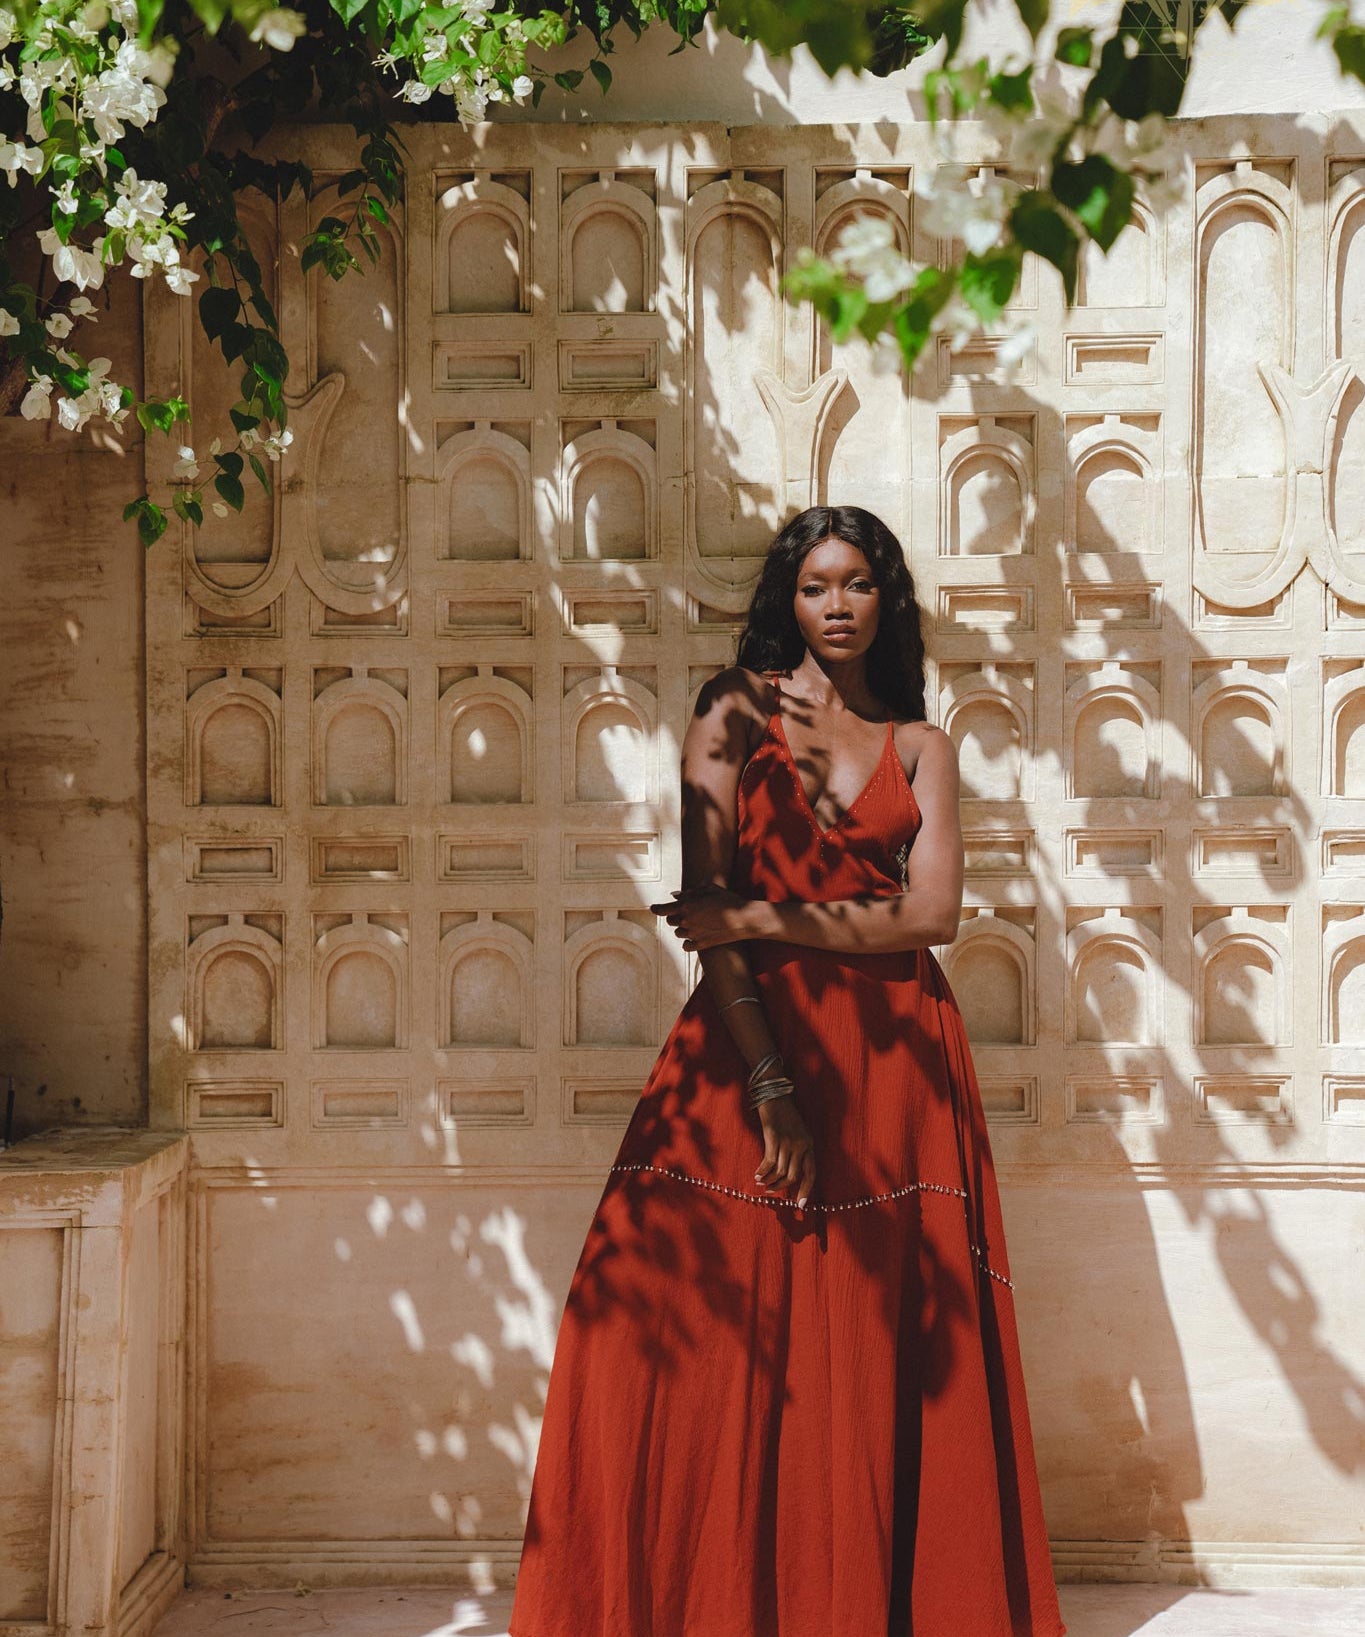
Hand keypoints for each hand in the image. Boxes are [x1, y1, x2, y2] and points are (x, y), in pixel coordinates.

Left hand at [649, 885, 756, 950]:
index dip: (656, 909)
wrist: (744, 919)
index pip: (663, 909)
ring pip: (678, 933)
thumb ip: (692, 892)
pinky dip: (687, 942)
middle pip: (671, 921)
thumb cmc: (729, 901)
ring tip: (694, 924)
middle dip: (675, 916)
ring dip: (682, 928)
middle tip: (686, 913)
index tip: (653, 908)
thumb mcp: (710, 889)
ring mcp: (693, 934)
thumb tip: (678, 895)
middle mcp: (687, 921)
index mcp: (687, 906)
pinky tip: (694, 937)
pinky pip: (686, 946)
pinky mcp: (701, 945)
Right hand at [754, 1093, 815, 1210]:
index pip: (810, 1173)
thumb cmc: (784, 1115)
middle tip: (770, 1192)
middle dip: (780, 1187)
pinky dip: (762, 1171)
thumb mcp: (797, 1133)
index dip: (805, 1190)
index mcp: (809, 1144)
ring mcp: (788, 1141)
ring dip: (769, 1180)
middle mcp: (801, 1145)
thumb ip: (796, 1151)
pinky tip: (757, 1175)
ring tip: (761, 1183)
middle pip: (792, 1175)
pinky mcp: (774, 1138)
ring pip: (779, 1171)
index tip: (799, 1205)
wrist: (774, 1095)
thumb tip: (787, 1175)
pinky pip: (768, 1162)